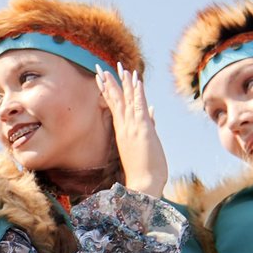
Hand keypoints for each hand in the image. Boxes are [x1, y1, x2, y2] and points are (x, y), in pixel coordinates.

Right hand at [96, 62, 167, 196]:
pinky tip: (136, 80)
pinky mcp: (142, 128)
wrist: (143, 184)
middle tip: (100, 68)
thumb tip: (152, 110)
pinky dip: (137, 92)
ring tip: (119, 67)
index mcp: (123, 130)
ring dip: (123, 82)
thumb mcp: (146, 141)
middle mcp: (124, 126)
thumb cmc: (144, 168)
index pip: (114, 105)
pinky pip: (138, 106)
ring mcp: (132, 127)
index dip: (108, 90)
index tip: (102, 77)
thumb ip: (148, 123)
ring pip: (126, 100)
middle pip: (115, 100)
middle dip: (108, 83)